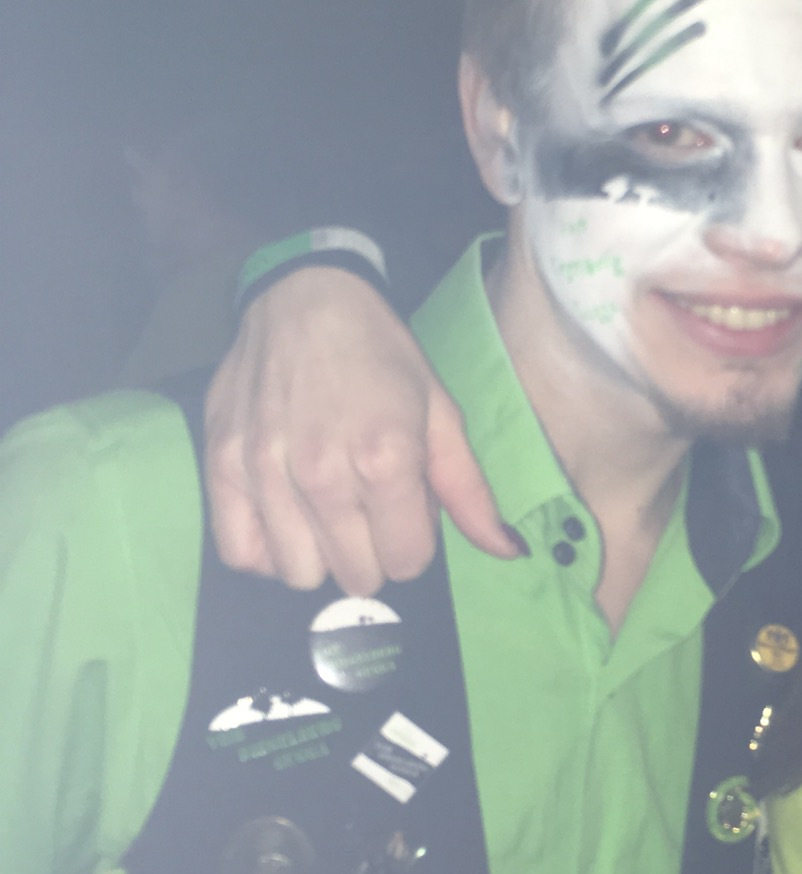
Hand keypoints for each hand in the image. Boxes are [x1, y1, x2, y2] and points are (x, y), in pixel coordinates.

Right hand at [205, 268, 520, 593]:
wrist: (303, 297)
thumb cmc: (379, 353)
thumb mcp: (440, 412)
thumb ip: (469, 491)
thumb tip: (509, 551)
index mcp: (386, 460)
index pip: (408, 562)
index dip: (414, 540)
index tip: (405, 507)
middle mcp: (322, 475)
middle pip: (358, 575)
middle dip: (373, 552)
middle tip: (368, 508)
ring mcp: (265, 475)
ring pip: (300, 574)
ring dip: (321, 555)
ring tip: (326, 513)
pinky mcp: (221, 469)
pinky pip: (241, 553)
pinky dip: (266, 551)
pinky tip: (286, 522)